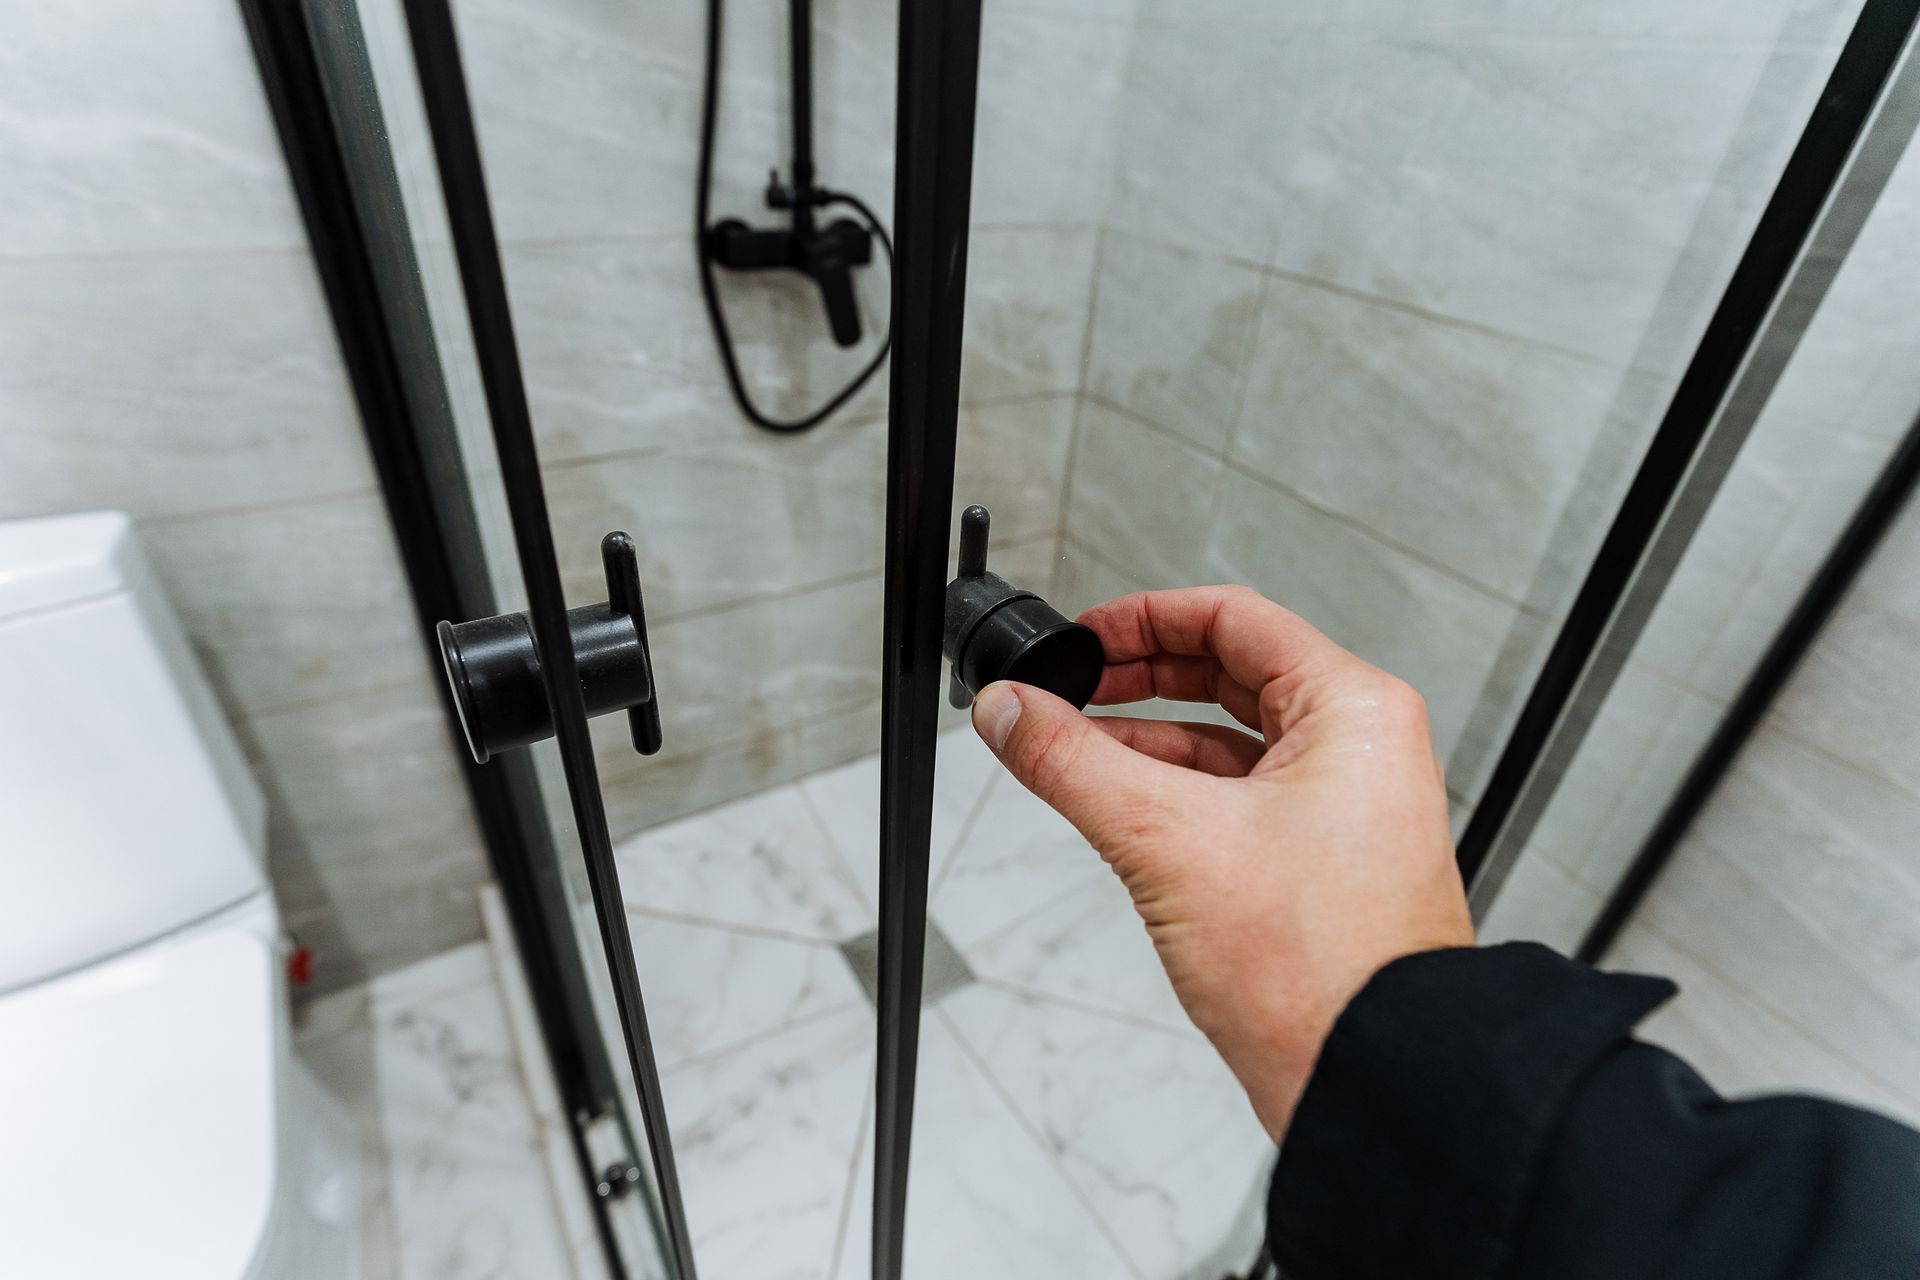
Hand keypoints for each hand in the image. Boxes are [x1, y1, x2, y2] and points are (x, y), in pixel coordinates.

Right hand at [970, 585, 1473, 1141]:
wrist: (1374, 1081)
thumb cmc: (1324, 969)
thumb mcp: (1167, 840)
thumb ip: (1073, 763)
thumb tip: (1011, 712)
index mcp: (1353, 711)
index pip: (1235, 619)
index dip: (1145, 619)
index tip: (1083, 638)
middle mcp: (1360, 750)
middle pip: (1232, 674)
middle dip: (1139, 680)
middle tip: (1068, 688)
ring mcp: (1344, 811)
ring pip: (1228, 744)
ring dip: (1147, 742)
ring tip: (1069, 750)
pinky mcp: (1320, 866)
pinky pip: (1235, 803)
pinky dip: (1173, 797)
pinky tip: (1117, 811)